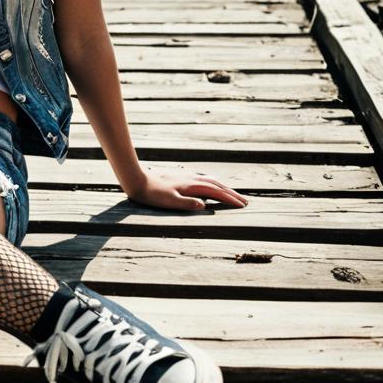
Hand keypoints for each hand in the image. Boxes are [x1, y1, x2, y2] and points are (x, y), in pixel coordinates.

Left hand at [125, 167, 249, 211]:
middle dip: (231, 193)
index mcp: (192, 186)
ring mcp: (186, 176)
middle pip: (217, 184)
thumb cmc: (152, 193)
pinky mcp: (180, 176)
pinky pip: (202, 179)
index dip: (230, 199)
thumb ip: (187, 204)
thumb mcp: (169, 201)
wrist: (137, 178)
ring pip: (210, 180)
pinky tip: (209, 185)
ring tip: (231, 193)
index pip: (216, 192)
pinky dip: (212, 183)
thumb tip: (205, 206)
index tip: (243, 205)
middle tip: (245, 201)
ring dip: (223, 187)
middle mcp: (192, 178)